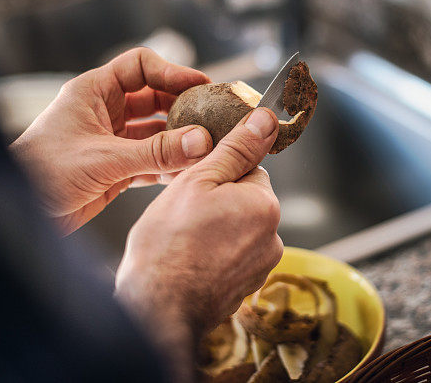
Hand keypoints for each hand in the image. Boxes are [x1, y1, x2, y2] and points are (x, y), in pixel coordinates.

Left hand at [10, 48, 212, 233]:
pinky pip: (153, 161)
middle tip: (214, 115)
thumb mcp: (105, 159)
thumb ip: (156, 152)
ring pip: (157, 132)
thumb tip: (201, 141)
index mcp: (93, 92)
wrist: (20, 214)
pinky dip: (170, 166)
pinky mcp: (116, 169)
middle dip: (184, 107)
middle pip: (156, 98)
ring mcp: (112, 141)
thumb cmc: (43, 173)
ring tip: (209, 147)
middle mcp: (105, 112)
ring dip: (181, 140)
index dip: (172, 72)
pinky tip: (189, 173)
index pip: (140, 66)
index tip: (201, 84)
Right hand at [114, 107, 283, 381]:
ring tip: (182, 240)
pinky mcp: (245, 288)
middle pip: (244, 200)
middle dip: (217, 202)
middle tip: (183, 214)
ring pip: (236, 229)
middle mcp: (273, 237)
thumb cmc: (169, 245)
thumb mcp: (198, 180)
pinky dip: (213, 256)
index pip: (249, 170)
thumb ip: (235, 149)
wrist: (157, 310)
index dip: (217, 172)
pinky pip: (231, 258)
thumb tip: (267, 118)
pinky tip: (188, 260)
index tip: (194, 184)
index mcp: (266, 205)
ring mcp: (260, 267)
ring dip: (215, 229)